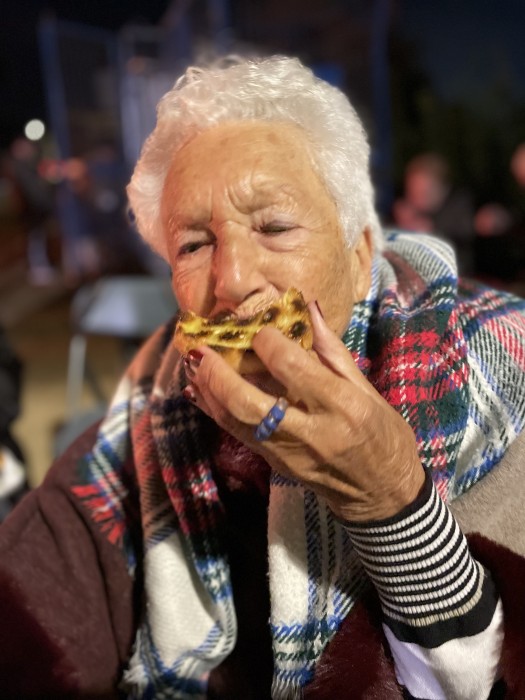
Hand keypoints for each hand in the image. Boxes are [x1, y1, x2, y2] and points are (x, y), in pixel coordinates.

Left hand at [184, 302, 424, 521]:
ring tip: (191, 364)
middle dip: (220, 375)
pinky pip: (238, 435)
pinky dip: (215, 411)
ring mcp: (289, 453)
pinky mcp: (276, 465)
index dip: (269, 343)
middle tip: (200, 348)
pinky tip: (199, 392)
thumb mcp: (368, 390)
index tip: (259, 327)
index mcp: (340, 405)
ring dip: (208, 392)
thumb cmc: (384, 436)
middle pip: (252, 403)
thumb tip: (308, 310)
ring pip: (237, 422)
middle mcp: (311, 431)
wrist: (383, 494)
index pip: (294, 369)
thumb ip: (333, 352)